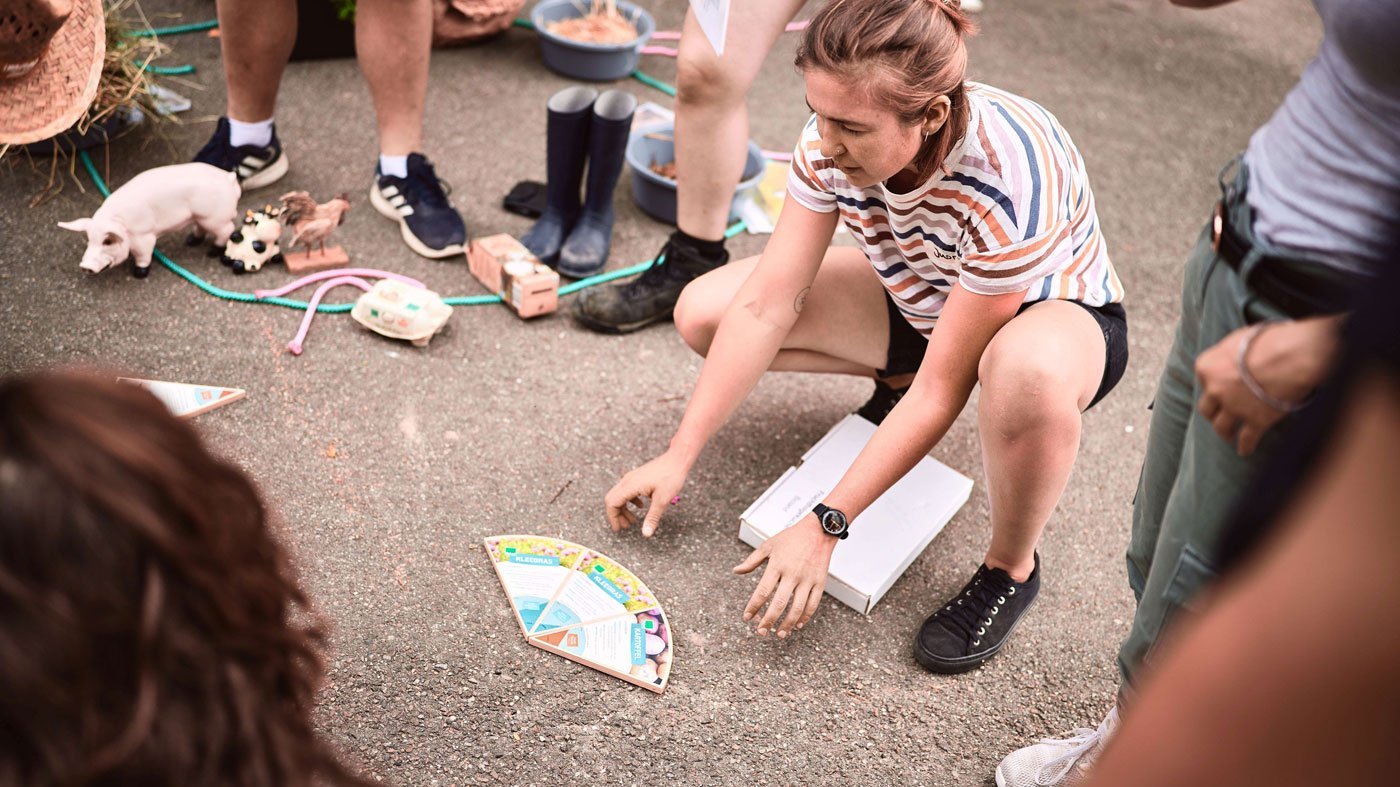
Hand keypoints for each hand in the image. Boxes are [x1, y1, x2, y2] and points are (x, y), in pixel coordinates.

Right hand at [604, 451, 690, 536]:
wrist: (677, 459)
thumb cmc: (671, 477)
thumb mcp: (662, 500)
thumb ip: (652, 518)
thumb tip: (646, 534)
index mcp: (630, 485)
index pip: (612, 503)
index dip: (613, 517)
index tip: (618, 529)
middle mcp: (627, 480)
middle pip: (612, 499)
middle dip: (616, 515)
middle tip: (625, 527)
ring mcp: (632, 477)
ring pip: (619, 495)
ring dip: (623, 509)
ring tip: (633, 520)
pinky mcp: (638, 477)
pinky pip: (627, 491)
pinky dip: (630, 501)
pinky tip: (641, 507)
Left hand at [732, 514, 835, 637]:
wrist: (819, 530)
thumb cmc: (791, 537)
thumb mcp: (768, 546)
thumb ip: (751, 561)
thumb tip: (736, 571)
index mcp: (777, 565)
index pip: (762, 591)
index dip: (753, 606)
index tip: (747, 617)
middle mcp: (792, 574)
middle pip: (779, 603)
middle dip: (768, 620)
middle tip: (761, 632)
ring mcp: (807, 579)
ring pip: (797, 608)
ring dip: (788, 624)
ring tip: (779, 634)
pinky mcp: (820, 582)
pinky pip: (813, 604)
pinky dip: (805, 617)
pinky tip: (798, 625)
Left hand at [1195, 318, 1338, 454]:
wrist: (1294, 355)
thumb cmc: (1271, 340)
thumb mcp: (1240, 338)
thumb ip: (1230, 352)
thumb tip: (1235, 354)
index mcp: (1207, 367)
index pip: (1203, 380)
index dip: (1213, 384)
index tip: (1219, 387)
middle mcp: (1215, 390)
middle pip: (1206, 408)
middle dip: (1212, 413)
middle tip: (1217, 416)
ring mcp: (1234, 408)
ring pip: (1221, 427)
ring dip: (1224, 432)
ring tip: (1228, 435)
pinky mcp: (1255, 421)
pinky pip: (1246, 439)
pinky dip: (1245, 446)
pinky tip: (1244, 451)